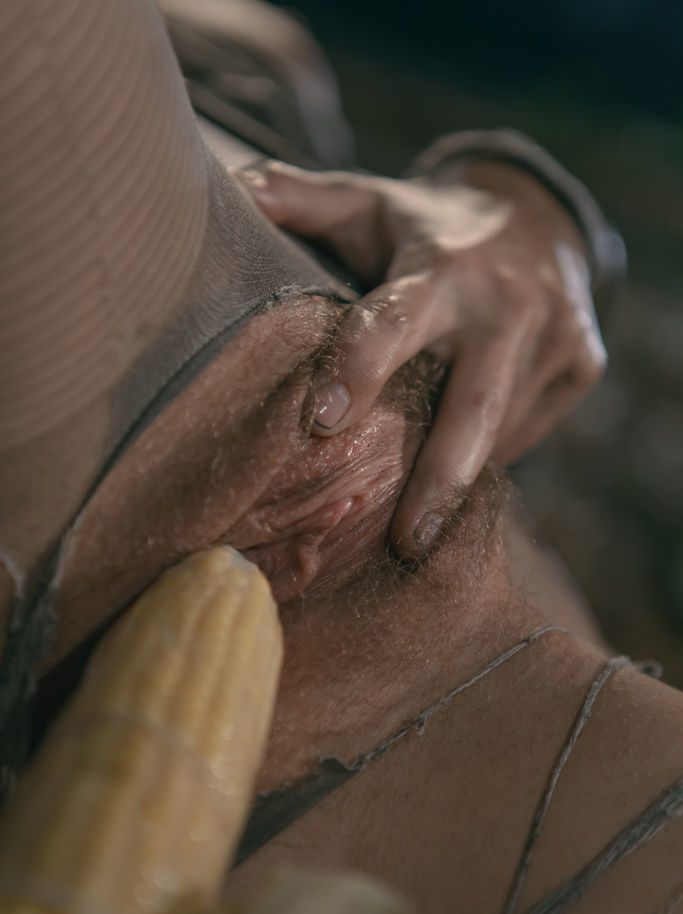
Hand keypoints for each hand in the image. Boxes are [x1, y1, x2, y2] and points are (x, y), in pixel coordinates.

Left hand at [239, 159, 605, 556]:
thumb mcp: (367, 203)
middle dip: (437, 482)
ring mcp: (556, 335)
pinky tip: (463, 460)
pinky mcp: (582, 362)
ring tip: (418, 518)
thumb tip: (230, 186)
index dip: (358, 367)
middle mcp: (507, 303)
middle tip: (404, 543)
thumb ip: (300, 200)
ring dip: (457, 472)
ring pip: (499, 430)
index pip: (394, 320)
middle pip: (472, 410)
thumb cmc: (426, 226)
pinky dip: (493, 450)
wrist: (538, 217)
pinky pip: (529, 429)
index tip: (320, 422)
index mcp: (442, 265)